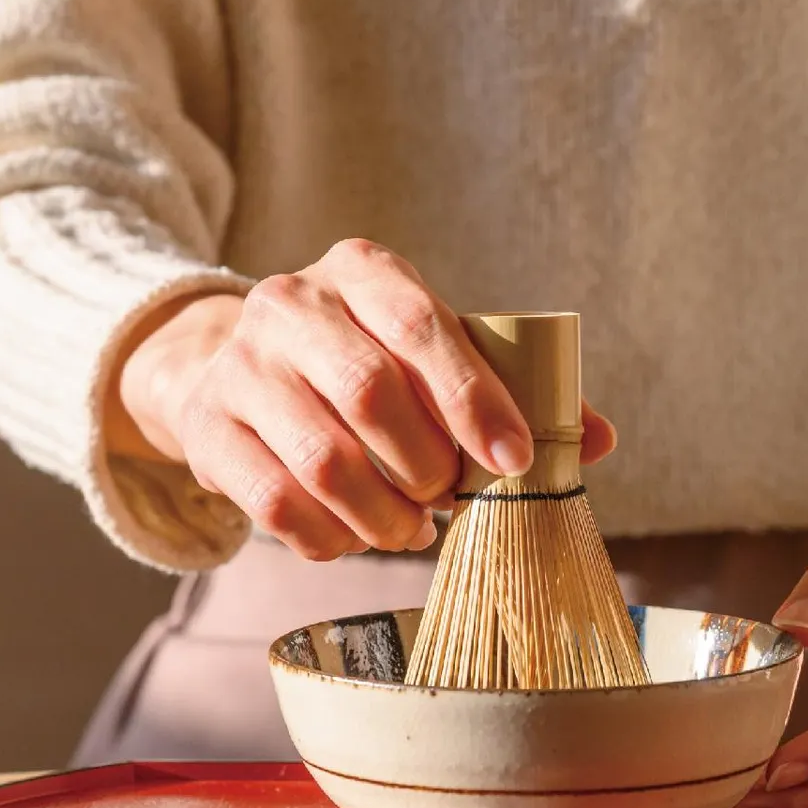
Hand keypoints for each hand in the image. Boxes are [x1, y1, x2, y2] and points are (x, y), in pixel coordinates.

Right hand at [109, 239, 616, 559]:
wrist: (236, 366)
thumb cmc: (363, 361)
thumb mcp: (431, 352)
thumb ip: (512, 389)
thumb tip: (600, 439)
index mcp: (361, 269)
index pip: (421, 324)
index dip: (474, 398)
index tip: (515, 460)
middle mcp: (290, 303)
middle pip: (370, 393)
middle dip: (427, 465)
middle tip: (448, 498)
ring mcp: (240, 364)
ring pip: (324, 460)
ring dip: (383, 515)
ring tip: (408, 528)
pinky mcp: (208, 428)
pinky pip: (276, 505)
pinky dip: (330, 538)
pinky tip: (353, 536)